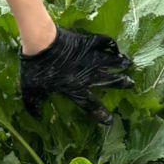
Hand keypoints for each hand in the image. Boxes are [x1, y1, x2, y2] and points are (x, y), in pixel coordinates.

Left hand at [20, 27, 134, 123]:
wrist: (41, 44)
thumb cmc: (37, 69)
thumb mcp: (32, 91)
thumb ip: (35, 106)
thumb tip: (36, 118)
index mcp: (75, 89)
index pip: (91, 106)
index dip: (101, 114)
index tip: (109, 121)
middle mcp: (88, 75)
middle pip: (109, 81)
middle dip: (121, 83)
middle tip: (131, 84)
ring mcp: (90, 58)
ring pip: (111, 62)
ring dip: (121, 63)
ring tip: (129, 63)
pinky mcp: (88, 43)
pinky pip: (104, 43)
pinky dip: (111, 44)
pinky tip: (116, 46)